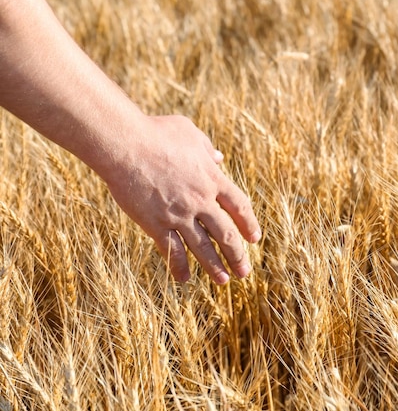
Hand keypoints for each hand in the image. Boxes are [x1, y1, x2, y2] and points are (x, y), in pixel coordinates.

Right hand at [104, 115, 260, 282]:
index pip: (239, 206)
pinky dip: (178, 266)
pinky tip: (184, 279)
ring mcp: (179, 214)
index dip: (249, 223)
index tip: (255, 238)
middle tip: (244, 272)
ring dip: (215, 266)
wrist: (126, 144)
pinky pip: (171, 251)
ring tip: (224, 281)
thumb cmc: (156, 132)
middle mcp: (201, 200)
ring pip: (202, 247)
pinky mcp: (156, 223)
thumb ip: (207, 148)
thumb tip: (219, 158)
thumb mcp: (190, 132)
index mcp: (212, 178)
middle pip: (226, 233)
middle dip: (237, 255)